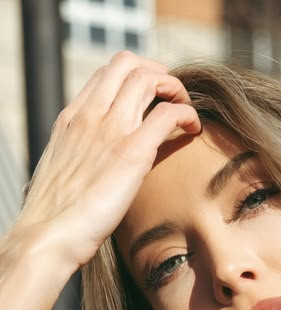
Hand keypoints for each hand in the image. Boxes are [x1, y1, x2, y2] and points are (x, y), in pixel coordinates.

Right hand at [13, 51, 200, 271]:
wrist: (49, 235)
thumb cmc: (57, 217)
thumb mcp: (65, 174)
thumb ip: (82, 160)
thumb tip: (95, 173)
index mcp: (71, 119)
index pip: (105, 75)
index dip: (134, 77)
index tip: (152, 97)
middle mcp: (90, 116)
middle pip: (127, 64)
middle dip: (157, 72)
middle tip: (173, 96)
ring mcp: (110, 130)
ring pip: (148, 79)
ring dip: (175, 89)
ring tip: (186, 112)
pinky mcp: (131, 152)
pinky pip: (167, 114)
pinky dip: (186, 114)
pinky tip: (193, 129)